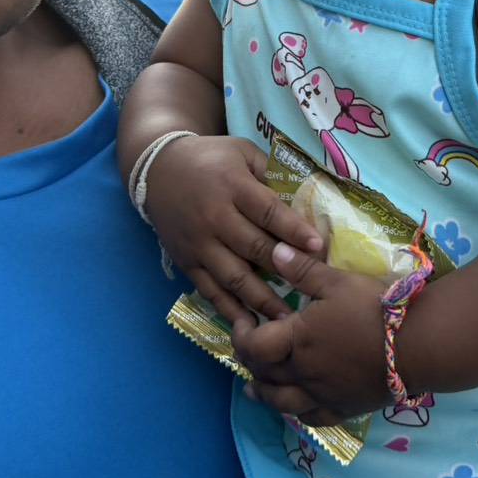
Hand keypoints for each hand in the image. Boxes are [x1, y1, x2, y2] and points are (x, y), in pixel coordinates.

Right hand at [146, 136, 323, 324]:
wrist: (159, 170)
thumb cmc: (211, 159)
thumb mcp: (242, 152)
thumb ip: (271, 173)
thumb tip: (306, 197)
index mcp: (232, 185)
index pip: (267, 211)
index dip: (294, 230)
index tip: (318, 247)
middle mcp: (214, 217)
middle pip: (254, 248)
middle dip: (285, 269)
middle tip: (313, 288)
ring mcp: (199, 244)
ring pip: (234, 277)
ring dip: (262, 300)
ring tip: (288, 320)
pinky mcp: (187, 262)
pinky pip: (210, 290)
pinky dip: (230, 310)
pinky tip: (251, 326)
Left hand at [233, 243, 390, 426]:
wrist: (417, 345)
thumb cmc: (376, 309)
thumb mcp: (338, 282)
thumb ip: (303, 270)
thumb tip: (273, 252)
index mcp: (297, 340)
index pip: (253, 345)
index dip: (239, 335)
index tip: (241, 322)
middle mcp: (303, 373)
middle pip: (264, 374)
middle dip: (249, 361)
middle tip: (247, 348)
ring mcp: (323, 395)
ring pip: (282, 402)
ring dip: (264, 394)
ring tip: (254, 388)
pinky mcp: (344, 409)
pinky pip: (312, 419)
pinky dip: (297, 414)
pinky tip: (295, 408)